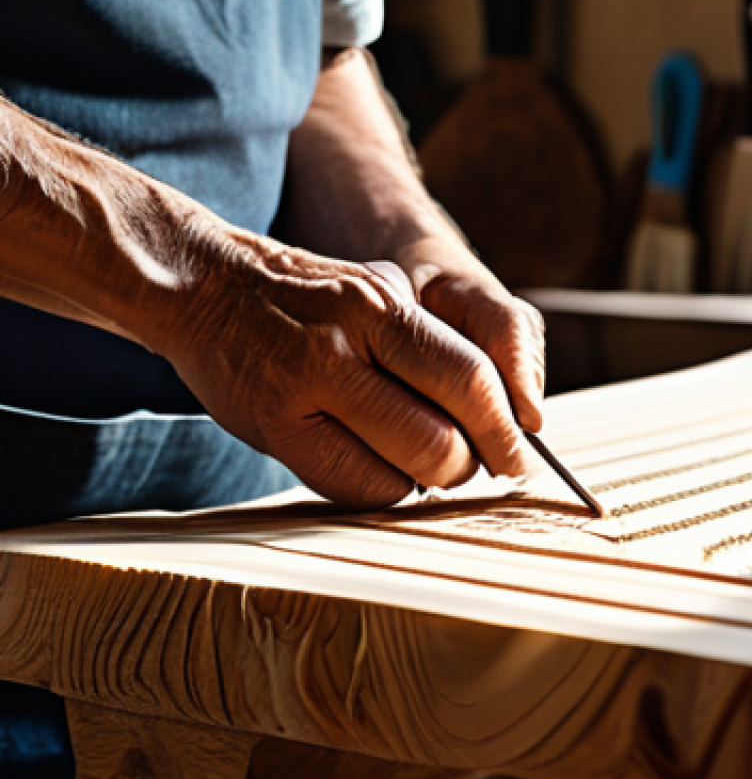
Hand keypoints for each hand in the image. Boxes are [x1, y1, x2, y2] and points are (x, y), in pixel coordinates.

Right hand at [161, 234, 530, 509]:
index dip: (504, 427)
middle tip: (478, 466)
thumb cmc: (306, 300)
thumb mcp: (373, 292)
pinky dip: (386, 490)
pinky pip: (358, 487)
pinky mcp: (276, 429)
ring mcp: (306, 388)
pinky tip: (381, 470)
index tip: (519, 450)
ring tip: (427, 466)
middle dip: (475, 463)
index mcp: (381, 304)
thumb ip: (430, 344)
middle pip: (444, 434)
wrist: (206, 287)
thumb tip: (499, 410)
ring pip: (406, 467)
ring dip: (432, 480)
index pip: (470, 377)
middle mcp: (346, 343)